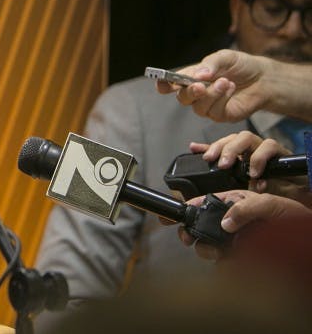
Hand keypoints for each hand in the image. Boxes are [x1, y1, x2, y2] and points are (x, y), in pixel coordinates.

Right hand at [155, 49, 271, 121]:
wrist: (263, 78)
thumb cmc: (241, 66)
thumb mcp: (225, 57)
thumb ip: (210, 64)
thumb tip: (197, 75)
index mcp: (192, 77)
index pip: (171, 84)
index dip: (163, 84)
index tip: (161, 82)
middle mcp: (197, 93)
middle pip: (182, 98)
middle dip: (189, 92)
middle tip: (201, 85)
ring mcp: (208, 106)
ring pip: (198, 107)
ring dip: (212, 94)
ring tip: (226, 82)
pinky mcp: (221, 115)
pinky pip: (214, 112)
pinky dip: (223, 99)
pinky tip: (231, 88)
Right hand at [178, 190, 311, 260]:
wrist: (307, 240)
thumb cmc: (293, 217)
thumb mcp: (271, 204)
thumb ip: (246, 208)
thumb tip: (225, 223)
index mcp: (232, 202)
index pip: (201, 203)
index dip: (183, 208)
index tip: (167, 217)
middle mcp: (228, 222)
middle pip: (196, 227)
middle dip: (189, 233)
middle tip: (188, 238)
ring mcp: (232, 241)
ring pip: (205, 246)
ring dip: (206, 249)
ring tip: (220, 251)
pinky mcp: (239, 259)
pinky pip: (222, 263)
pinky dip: (223, 263)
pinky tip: (232, 260)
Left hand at [189, 132, 308, 201]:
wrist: (300, 192)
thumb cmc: (272, 185)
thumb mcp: (242, 181)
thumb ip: (223, 167)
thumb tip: (197, 152)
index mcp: (243, 154)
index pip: (225, 142)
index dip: (211, 145)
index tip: (198, 152)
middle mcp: (253, 148)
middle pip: (233, 137)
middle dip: (221, 147)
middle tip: (214, 162)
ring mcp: (266, 149)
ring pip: (248, 137)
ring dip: (235, 149)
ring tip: (228, 166)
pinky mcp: (281, 154)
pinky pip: (270, 146)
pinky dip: (259, 158)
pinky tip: (254, 174)